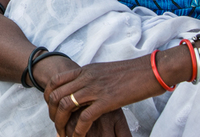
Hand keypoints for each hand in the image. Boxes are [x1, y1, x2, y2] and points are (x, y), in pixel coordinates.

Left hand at [44, 58, 160, 136]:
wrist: (151, 69)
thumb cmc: (131, 72)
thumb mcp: (104, 71)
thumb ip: (92, 77)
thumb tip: (85, 85)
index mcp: (85, 70)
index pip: (55, 80)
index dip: (48, 95)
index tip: (51, 107)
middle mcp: (86, 78)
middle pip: (56, 93)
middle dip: (52, 112)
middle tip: (55, 124)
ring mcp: (95, 88)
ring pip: (66, 105)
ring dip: (61, 122)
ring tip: (62, 133)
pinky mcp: (107, 100)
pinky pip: (85, 117)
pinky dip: (78, 129)